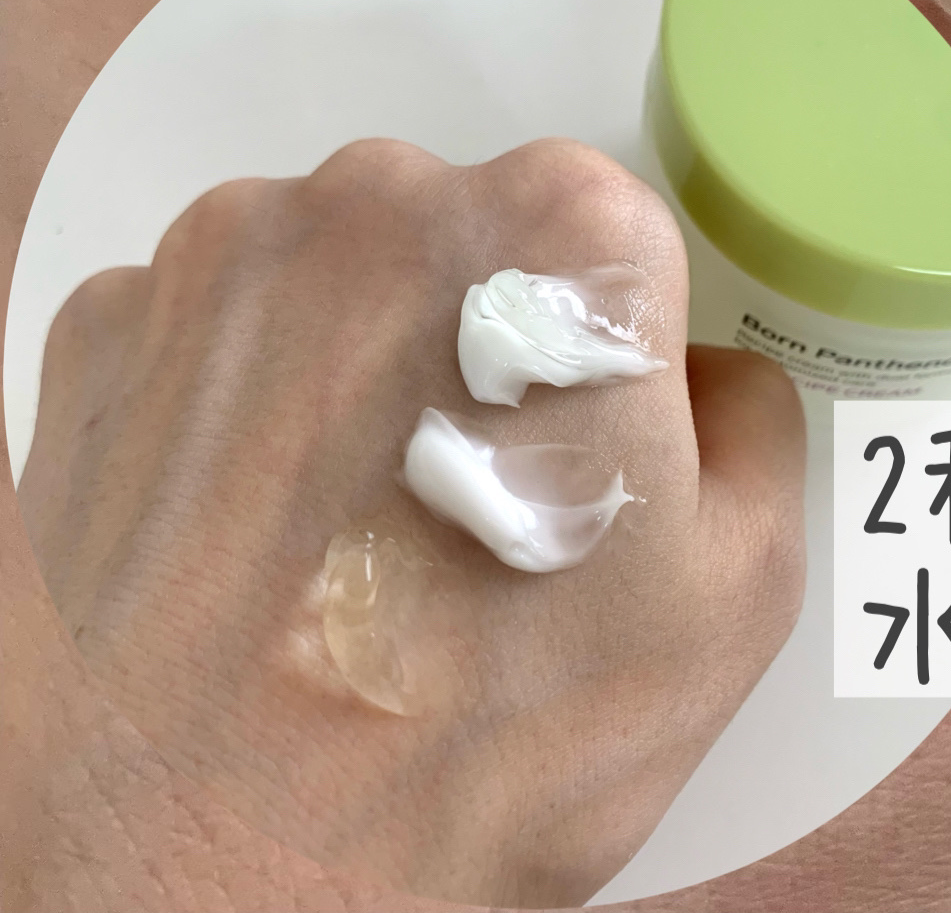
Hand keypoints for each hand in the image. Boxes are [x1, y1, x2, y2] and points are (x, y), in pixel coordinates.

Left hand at [21, 137, 801, 909]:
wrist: (200, 894)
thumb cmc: (477, 750)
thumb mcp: (735, 596)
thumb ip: (756, 423)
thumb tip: (702, 377)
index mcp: (557, 233)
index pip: (614, 234)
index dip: (608, 349)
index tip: (579, 452)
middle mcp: (385, 202)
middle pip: (464, 230)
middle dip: (467, 341)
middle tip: (459, 508)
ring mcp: (224, 266)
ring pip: (325, 272)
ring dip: (340, 366)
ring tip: (338, 534)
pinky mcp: (97, 344)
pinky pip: (196, 332)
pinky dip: (219, 410)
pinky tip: (241, 536)